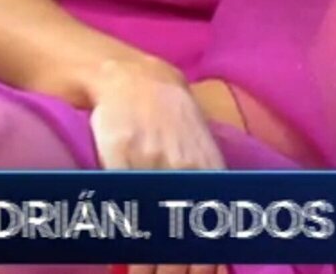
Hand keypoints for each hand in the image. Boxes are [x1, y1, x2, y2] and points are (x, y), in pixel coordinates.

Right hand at [86, 58, 225, 273]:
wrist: (138, 80)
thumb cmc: (172, 122)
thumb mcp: (199, 152)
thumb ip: (206, 189)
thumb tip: (214, 238)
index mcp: (210, 174)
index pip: (213, 235)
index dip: (206, 268)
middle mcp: (186, 173)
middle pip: (184, 241)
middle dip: (176, 272)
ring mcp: (153, 167)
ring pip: (154, 231)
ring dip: (151, 267)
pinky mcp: (122, 160)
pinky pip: (127, 209)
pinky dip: (128, 240)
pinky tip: (126, 260)